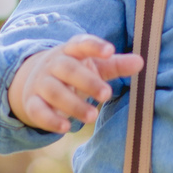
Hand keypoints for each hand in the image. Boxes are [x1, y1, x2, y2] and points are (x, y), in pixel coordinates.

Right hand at [8, 35, 142, 134]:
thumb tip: (141, 62)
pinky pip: (39, 111)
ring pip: (55, 92)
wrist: (35, 81)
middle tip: (106, 94)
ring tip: (92, 116)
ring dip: (73, 105)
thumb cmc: (74, 72)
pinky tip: (66, 128)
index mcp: (71, 50)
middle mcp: (53, 64)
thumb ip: (116, 64)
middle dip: (87, 81)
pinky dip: (51, 120)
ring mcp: (41, 83)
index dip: (95, 46)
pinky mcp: (32, 102)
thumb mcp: (95, 66)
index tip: (110, 51)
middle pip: (68, 70)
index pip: (81, 44)